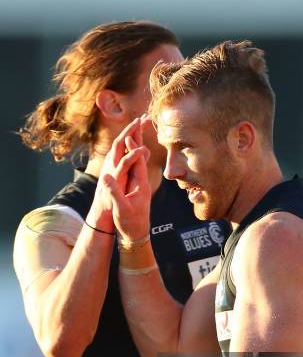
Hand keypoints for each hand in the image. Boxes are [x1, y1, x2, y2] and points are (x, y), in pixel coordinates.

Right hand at [100, 117, 151, 239]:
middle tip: (140, 122)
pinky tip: (132, 151)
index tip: (130, 133)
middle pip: (141, 156)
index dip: (134, 147)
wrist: (136, 235)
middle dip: (139, 139)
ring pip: (139, 160)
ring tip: (136, 130)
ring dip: (137, 145)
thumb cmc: (129, 223)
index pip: (138, 162)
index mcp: (141, 185)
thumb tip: (106, 177)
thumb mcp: (121, 208)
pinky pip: (136, 167)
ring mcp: (140, 184)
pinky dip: (134, 155)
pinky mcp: (137, 188)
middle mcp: (142, 182)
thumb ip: (114, 192)